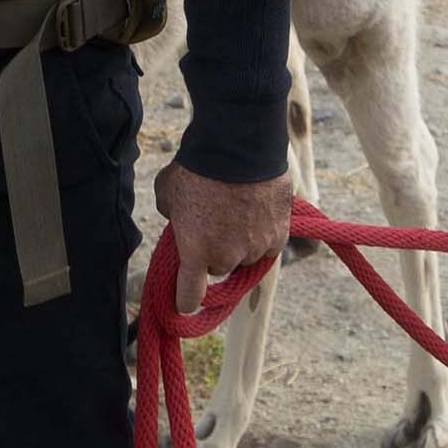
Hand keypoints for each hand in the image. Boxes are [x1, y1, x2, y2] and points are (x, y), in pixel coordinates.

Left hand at [153, 160, 293, 314]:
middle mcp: (227, 257)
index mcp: (196, 253)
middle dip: (214, 251)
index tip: (184, 302)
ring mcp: (256, 247)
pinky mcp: (280, 233)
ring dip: (241, 241)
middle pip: (219, 267)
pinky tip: (257, 211)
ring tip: (236, 209)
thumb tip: (178, 219)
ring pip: (246, 255)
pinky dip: (264, 232)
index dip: (184, 300)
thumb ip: (172, 215)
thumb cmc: (196, 167)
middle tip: (211, 222)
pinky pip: (269, 243)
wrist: (237, 146)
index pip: (189, 297)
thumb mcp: (167, 193)